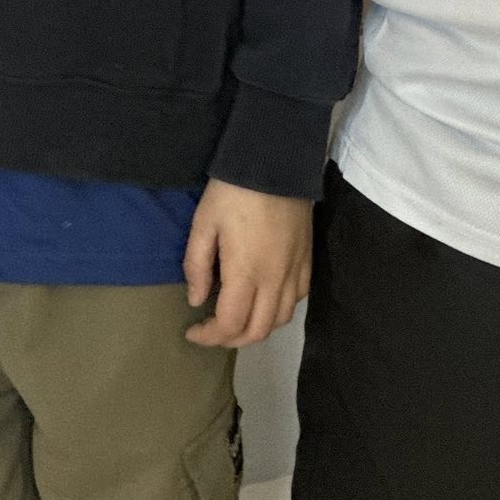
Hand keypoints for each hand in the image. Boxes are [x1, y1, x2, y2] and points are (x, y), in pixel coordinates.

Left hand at [183, 179, 310, 348]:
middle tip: (212, 329)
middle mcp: (275, 279)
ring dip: (258, 328)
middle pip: (258, 331)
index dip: (209, 337)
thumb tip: (197, 300)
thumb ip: (197, 266)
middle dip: (231, 339)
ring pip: (281, 318)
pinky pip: (299, 297)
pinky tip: (267, 297)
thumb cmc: (233, 191)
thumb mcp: (203, 223)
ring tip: (238, 317)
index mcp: (246, 273)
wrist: (275, 160)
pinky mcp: (307, 256)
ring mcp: (295, 269)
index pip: (230, 325)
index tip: (192, 330)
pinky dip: (281, 308)